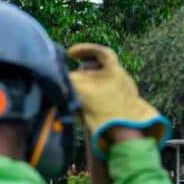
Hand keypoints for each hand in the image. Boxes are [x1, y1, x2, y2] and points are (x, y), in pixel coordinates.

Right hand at [68, 43, 170, 158]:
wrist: (124, 133)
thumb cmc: (103, 109)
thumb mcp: (81, 91)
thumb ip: (68, 80)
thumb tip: (57, 74)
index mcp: (115, 70)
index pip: (100, 52)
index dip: (84, 50)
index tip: (70, 54)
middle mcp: (123, 79)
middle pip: (102, 68)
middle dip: (86, 71)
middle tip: (74, 76)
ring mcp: (126, 94)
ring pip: (105, 83)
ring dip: (91, 86)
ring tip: (79, 94)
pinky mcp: (125, 108)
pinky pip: (109, 97)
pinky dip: (97, 98)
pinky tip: (88, 108)